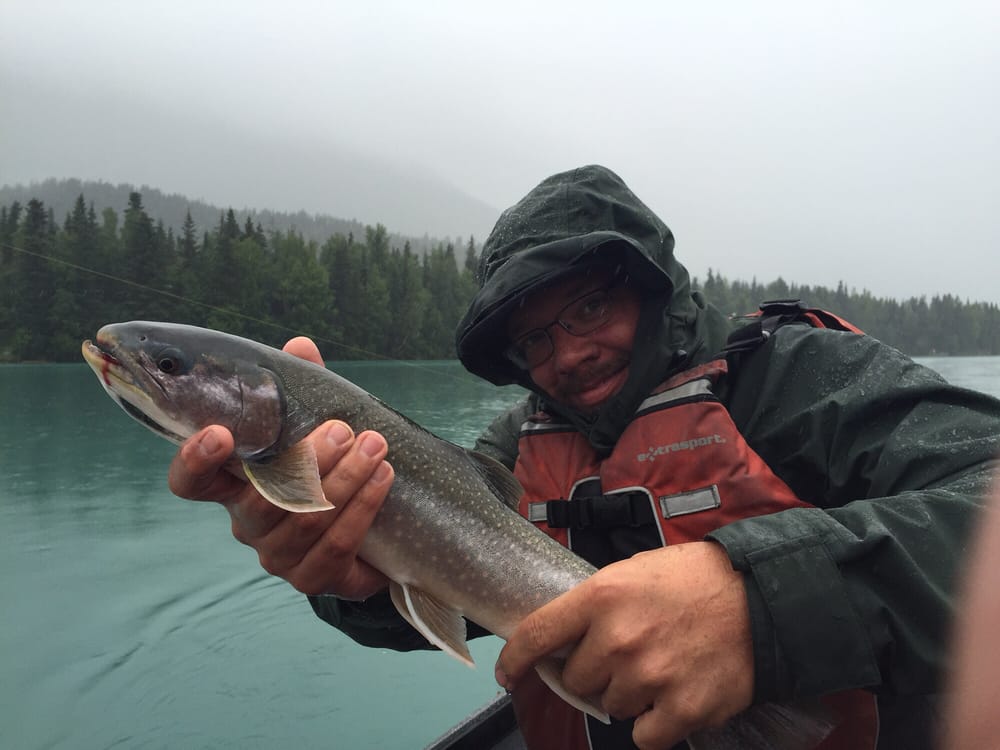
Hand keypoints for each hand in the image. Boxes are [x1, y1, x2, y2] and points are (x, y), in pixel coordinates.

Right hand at [166, 336, 393, 598]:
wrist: (372, 532)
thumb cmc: (330, 469)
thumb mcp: (316, 425)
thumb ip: (303, 389)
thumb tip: (300, 346)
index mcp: (235, 485)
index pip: (192, 482)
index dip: (195, 461)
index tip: (219, 433)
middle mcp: (248, 523)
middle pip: (262, 499)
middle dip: (306, 462)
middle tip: (343, 431)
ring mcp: (278, 555)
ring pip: (303, 522)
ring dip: (344, 481)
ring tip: (374, 448)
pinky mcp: (313, 578)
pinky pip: (335, 547)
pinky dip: (362, 509)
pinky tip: (383, 479)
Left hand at [495, 542, 753, 749]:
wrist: (759, 596)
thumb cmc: (691, 580)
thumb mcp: (631, 572)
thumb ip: (595, 605)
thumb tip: (561, 639)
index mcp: (601, 597)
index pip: (537, 635)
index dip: (515, 659)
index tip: (508, 673)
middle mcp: (618, 638)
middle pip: (575, 680)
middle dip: (594, 672)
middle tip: (626, 654)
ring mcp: (649, 677)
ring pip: (610, 708)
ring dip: (628, 695)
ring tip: (658, 666)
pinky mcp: (682, 709)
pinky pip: (643, 737)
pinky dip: (654, 723)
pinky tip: (671, 697)